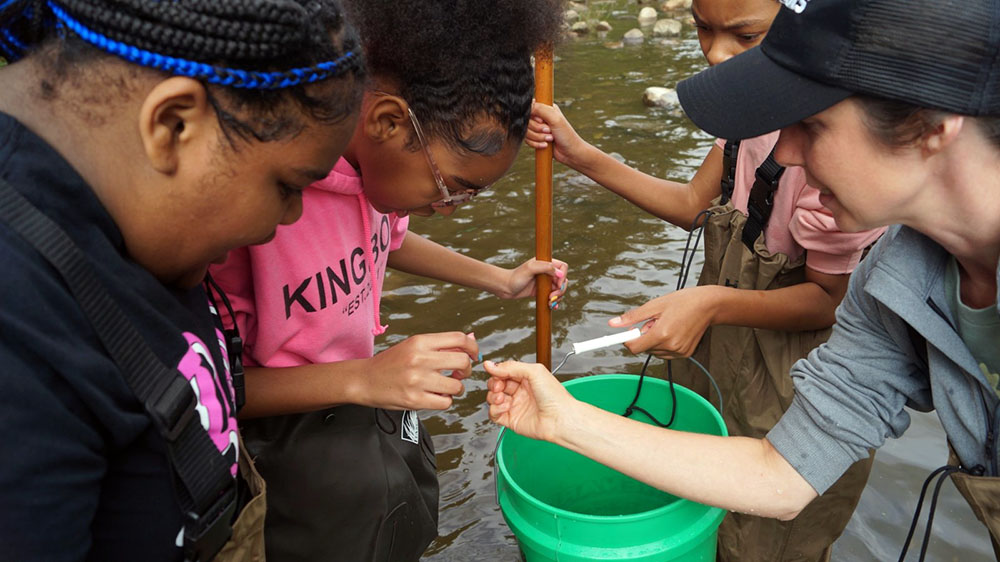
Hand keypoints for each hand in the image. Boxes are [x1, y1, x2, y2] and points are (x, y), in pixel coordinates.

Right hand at [362, 332, 477, 410]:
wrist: (364, 380)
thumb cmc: (391, 363)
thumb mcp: (413, 346)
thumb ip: (441, 344)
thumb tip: (472, 339)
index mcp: (419, 342)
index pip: (459, 339)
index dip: (473, 347)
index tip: (474, 355)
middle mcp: (419, 359)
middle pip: (462, 361)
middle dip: (467, 369)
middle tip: (459, 373)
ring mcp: (417, 380)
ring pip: (456, 386)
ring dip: (456, 388)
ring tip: (445, 387)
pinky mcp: (414, 400)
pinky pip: (445, 403)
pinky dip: (445, 401)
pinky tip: (436, 396)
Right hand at [485, 360, 574, 442]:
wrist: (560, 418)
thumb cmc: (555, 396)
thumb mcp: (534, 371)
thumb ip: (510, 367)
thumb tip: (491, 364)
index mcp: (526, 379)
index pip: (504, 372)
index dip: (498, 372)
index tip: (495, 372)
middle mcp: (520, 392)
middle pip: (496, 385)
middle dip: (494, 384)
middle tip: (499, 386)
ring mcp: (515, 406)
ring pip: (493, 399)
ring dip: (493, 396)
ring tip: (501, 397)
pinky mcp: (511, 419)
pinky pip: (494, 414)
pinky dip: (495, 409)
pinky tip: (504, 407)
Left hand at [495, 258, 567, 307]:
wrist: (505, 287)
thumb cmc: (515, 277)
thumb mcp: (530, 269)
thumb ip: (546, 268)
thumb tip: (561, 274)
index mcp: (545, 263)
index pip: (563, 267)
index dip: (563, 276)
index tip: (557, 285)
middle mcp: (546, 271)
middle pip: (563, 280)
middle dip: (561, 290)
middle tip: (552, 297)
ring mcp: (544, 282)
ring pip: (559, 289)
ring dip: (558, 297)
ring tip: (550, 302)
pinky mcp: (541, 291)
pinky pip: (552, 296)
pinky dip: (554, 301)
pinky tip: (552, 306)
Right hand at [524, 102, 591, 167]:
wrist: (570, 153)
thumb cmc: (566, 135)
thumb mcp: (555, 119)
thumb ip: (541, 109)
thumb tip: (528, 105)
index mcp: (546, 108)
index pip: (530, 107)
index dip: (533, 116)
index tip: (542, 121)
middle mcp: (541, 117)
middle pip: (527, 121)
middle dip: (537, 129)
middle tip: (549, 131)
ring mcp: (538, 128)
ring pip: (526, 131)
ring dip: (538, 137)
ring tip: (550, 139)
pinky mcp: (536, 138)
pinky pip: (527, 140)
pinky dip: (536, 144)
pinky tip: (545, 145)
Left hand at [608, 285, 721, 357]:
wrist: (709, 305)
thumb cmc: (683, 301)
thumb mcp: (655, 305)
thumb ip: (633, 317)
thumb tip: (614, 324)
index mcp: (662, 334)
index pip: (634, 347)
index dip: (627, 339)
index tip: (626, 332)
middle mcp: (671, 346)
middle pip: (644, 349)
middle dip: (644, 336)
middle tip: (655, 320)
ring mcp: (679, 352)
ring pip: (654, 351)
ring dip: (654, 340)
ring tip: (666, 324)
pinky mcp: (685, 354)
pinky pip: (665, 353)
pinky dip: (664, 344)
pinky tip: (673, 331)